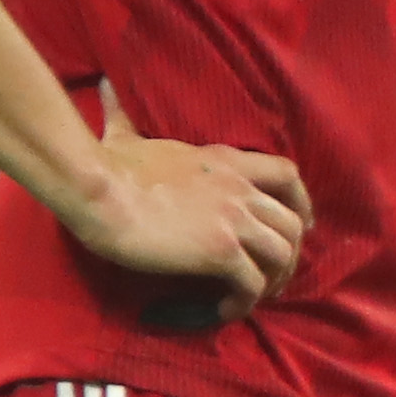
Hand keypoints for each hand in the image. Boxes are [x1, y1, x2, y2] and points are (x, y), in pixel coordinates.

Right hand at [60, 82, 309, 310]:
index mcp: (226, 162)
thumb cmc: (104, 164)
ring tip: (253, 298)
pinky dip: (246, 302)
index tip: (301, 225)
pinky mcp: (220, 250)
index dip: (302, 203)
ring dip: (273, 280)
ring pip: (281, 254)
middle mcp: (239, 189)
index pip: (287, 175)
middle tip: (272, 276)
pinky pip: (252, 284)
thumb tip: (104, 86)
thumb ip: (125, 117)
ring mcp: (233, 219)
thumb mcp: (126, 134)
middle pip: (292, 223)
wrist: (94, 186)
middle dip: (289, 254)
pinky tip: (226, 310)